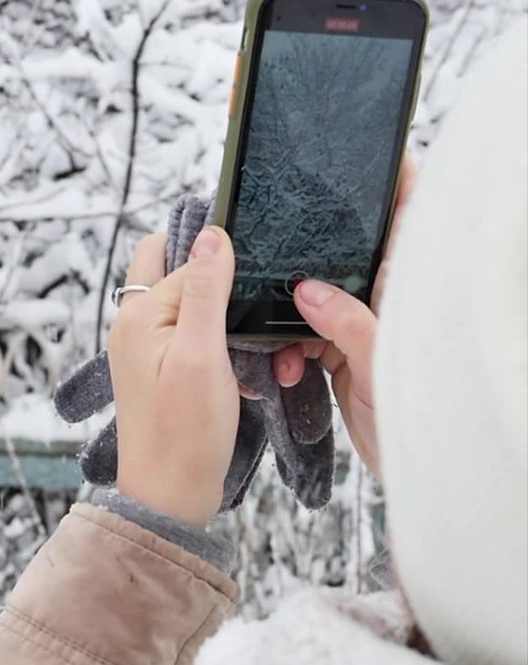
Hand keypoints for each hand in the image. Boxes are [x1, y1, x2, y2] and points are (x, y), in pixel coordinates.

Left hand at [108, 227, 238, 527]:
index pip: (187, 260)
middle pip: (170, 268)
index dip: (224, 261)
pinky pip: (185, 333)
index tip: (261, 269)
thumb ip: (205, 290)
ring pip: (182, 301)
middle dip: (209, 271)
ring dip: (216, 308)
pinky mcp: (157, 369)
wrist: (168, 495)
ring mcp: (143, 347)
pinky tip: (236, 360)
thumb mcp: (203, 354)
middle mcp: (134, 324)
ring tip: (247, 333)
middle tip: (248, 293)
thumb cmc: (186, 431)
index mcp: (139, 313)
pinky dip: (212, 337)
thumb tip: (212, 234)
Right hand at [272, 156, 418, 477]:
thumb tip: (305, 291)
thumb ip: (347, 323)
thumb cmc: (424, 417)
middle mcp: (386, 299)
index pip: (412, 218)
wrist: (415, 469)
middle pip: (352, 251)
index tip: (369, 152)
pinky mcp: (342, 351)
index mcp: (409, 290)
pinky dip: (290, 349)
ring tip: (283, 343)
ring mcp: (362, 324)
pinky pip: (307, 335)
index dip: (396, 181)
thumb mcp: (384, 365)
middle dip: (318, 248)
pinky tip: (287, 369)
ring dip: (292, 316)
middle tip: (288, 243)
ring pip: (318, 295)